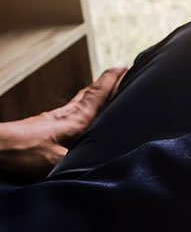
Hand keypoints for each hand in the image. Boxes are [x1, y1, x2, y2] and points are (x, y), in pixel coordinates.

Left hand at [0, 67, 126, 180]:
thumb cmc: (23, 153)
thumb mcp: (58, 161)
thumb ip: (82, 160)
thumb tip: (103, 163)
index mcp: (75, 119)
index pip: (98, 94)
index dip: (113, 80)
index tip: (125, 67)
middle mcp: (65, 115)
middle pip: (89, 93)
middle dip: (106, 83)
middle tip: (119, 74)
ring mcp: (52, 120)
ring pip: (78, 102)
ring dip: (93, 95)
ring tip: (104, 94)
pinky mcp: (41, 128)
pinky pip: (69, 112)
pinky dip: (81, 108)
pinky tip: (78, 118)